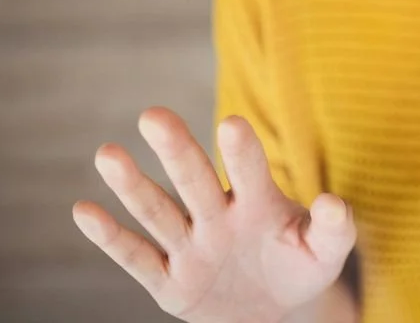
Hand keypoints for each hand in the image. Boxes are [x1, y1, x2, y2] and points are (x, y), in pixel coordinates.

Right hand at [73, 108, 356, 322]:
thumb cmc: (301, 264)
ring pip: (159, 213)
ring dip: (133, 187)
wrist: (275, 307)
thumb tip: (332, 202)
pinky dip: (112, 238)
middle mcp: (218, 216)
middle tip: (154, 115)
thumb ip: (335, 227)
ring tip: (107, 153)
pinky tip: (84, 209)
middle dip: (177, 151)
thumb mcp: (326, 251)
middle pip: (195, 180)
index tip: (232, 123)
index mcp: (258, 203)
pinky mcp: (170, 282)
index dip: (242, 152)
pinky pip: (138, 258)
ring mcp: (191, 247)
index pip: (250, 172)